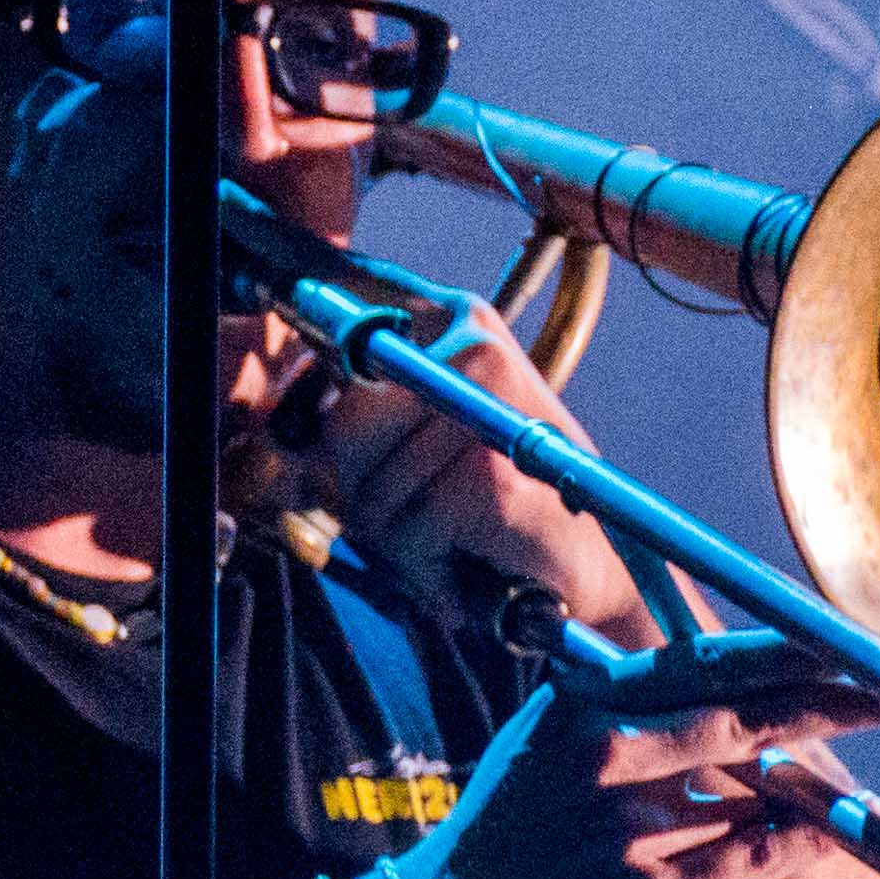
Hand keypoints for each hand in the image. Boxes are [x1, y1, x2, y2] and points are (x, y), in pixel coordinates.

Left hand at [293, 302, 649, 639]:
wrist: (590, 566)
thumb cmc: (490, 504)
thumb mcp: (419, 436)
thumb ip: (362, 402)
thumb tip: (289, 390)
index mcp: (451, 315)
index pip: (343, 312)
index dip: (313, 365)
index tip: (323, 416)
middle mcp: (471, 338)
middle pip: (344, 423)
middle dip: (358, 489)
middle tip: (406, 515)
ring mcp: (489, 400)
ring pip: (372, 485)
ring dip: (397, 537)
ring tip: (448, 538)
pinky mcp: (495, 470)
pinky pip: (411, 526)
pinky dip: (426, 564)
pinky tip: (464, 561)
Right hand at [398, 670, 879, 878]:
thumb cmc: (509, 837)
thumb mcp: (549, 745)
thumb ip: (626, 710)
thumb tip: (730, 684)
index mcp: (584, 702)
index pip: (708, 660)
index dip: (789, 652)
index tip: (849, 645)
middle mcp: (606, 752)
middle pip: (747, 712)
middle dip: (834, 703)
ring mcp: (626, 827)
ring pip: (760, 788)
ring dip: (834, 785)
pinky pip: (753, 861)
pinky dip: (810, 843)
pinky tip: (856, 832)